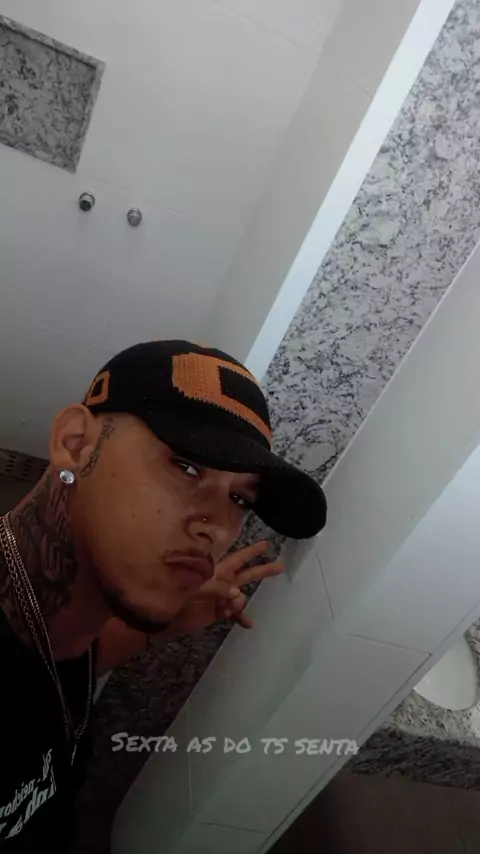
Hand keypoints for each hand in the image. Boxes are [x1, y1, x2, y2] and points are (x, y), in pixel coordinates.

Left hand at [167, 541, 283, 636]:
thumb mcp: (197, 585)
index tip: (267, 544)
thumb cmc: (179, 594)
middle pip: (248, 574)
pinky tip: (248, 623)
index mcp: (217, 570)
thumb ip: (218, 587)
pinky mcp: (220, 611)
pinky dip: (241, 617)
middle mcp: (223, 581)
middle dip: (263, 570)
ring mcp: (222, 596)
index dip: (252, 551)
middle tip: (280, 566)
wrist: (168, 617)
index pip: (238, 557)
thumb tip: (239, 593)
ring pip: (241, 596)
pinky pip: (235, 613)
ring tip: (230, 609)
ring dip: (240, 603)